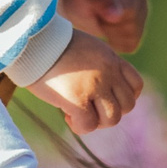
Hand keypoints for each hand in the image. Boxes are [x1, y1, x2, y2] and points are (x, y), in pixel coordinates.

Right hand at [23, 29, 143, 135]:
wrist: (31, 41)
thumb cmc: (50, 45)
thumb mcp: (85, 48)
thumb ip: (98, 65)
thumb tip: (98, 88)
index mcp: (111, 58)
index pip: (135, 85)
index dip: (122, 98)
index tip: (104, 98)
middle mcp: (108, 72)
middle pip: (127, 106)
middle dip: (109, 112)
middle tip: (89, 108)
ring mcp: (95, 86)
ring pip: (112, 119)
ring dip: (97, 122)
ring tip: (78, 114)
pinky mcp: (78, 99)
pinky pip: (88, 125)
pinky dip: (79, 126)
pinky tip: (67, 116)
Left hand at [62, 0, 149, 53]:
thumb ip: (100, 0)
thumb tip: (118, 16)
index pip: (129, 12)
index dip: (109, 19)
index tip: (95, 11)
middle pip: (131, 27)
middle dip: (109, 27)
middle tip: (96, 16)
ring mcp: (142, 11)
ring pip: (132, 38)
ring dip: (112, 35)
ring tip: (101, 20)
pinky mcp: (139, 26)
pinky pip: (131, 45)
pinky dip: (116, 42)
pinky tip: (106, 29)